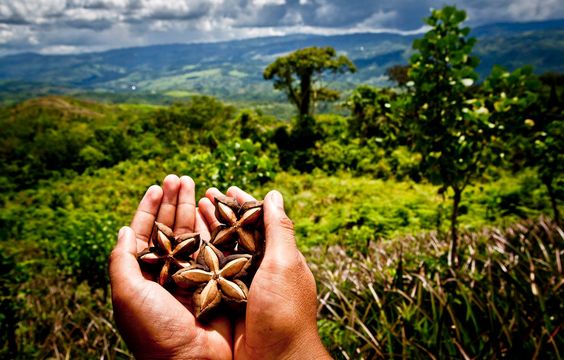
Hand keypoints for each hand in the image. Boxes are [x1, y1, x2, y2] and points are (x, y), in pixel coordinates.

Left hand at [109, 175, 231, 358]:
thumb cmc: (154, 330)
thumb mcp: (127, 294)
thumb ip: (122, 260)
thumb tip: (122, 230)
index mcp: (144, 275)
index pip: (145, 233)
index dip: (149, 209)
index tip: (156, 186)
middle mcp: (168, 272)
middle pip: (169, 228)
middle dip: (173, 202)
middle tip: (179, 178)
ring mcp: (193, 274)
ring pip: (191, 233)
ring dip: (191, 208)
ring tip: (194, 183)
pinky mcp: (215, 278)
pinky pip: (213, 246)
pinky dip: (212, 226)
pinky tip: (212, 208)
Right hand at [199, 186, 330, 359]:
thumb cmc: (284, 310)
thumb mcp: (285, 263)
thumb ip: (279, 228)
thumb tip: (274, 194)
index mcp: (278, 257)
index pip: (259, 221)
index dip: (243, 202)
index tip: (226, 187)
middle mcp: (260, 269)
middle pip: (237, 233)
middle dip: (220, 213)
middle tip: (202, 194)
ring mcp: (242, 286)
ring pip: (221, 250)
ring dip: (207, 229)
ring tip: (191, 210)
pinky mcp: (226, 302)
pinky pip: (210, 273)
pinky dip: (199, 256)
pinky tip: (185, 245)